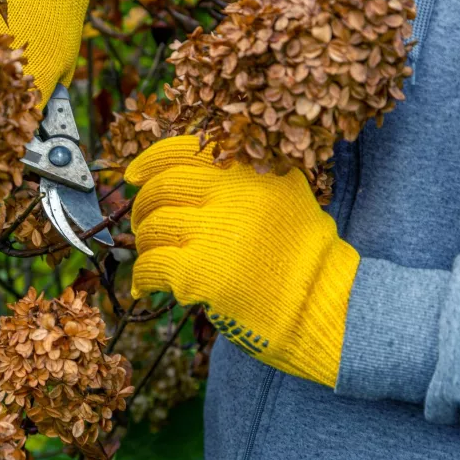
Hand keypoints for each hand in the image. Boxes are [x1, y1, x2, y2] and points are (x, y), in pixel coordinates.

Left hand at [125, 136, 360, 385]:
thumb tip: (174, 171)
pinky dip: (142, 277)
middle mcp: (233, 194)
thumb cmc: (302, 257)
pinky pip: (151, 265)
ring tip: (154, 257)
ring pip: (153, 226)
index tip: (134, 174)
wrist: (324, 308)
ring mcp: (216, 233)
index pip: (184, 150)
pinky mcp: (202, 272)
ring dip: (145, 243)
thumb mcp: (284, 196)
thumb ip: (240, 178)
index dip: (150, 161)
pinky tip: (144, 287)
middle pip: (161, 188)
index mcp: (250, 171)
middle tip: (141, 222)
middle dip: (142, 207)